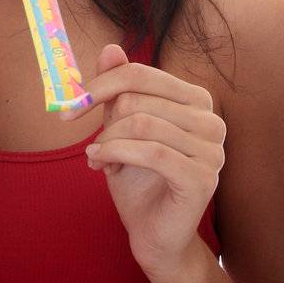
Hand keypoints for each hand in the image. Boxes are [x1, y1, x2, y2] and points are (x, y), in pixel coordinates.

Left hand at [67, 44, 225, 281]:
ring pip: (141, 123)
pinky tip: (100, 164)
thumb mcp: (121, 128)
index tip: (71, 104)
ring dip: (108, 142)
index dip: (101, 84)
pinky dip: (116, 154)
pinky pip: (151, 151)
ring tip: (98, 158)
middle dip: (105, 122)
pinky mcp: (203, 177)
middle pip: (138, 97)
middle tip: (93, 146)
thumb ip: (119, 89)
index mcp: (196, 100)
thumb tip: (110, 48)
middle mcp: (211, 120)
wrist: (153, 234)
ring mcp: (212, 149)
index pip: (142, 73)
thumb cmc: (138, 179)